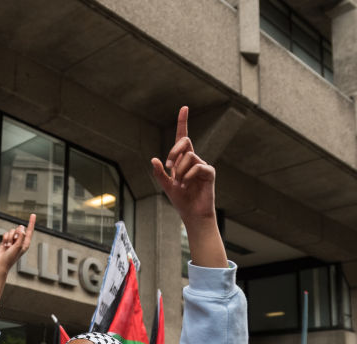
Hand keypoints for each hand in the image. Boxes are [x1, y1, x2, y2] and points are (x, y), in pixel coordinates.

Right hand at [0, 214, 34, 273]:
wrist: (0, 264)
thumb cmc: (10, 258)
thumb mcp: (18, 247)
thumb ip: (21, 236)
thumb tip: (22, 228)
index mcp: (25, 243)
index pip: (30, 231)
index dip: (31, 222)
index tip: (33, 214)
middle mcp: (20, 241)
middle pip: (19, 229)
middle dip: (15, 233)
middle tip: (14, 241)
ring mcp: (13, 241)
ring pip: (11, 231)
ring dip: (9, 238)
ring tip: (8, 246)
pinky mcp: (6, 241)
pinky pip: (6, 234)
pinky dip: (4, 238)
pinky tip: (4, 245)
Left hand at [150, 107, 214, 224]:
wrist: (192, 213)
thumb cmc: (181, 199)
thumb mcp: (166, 185)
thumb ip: (159, 173)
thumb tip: (154, 159)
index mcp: (183, 160)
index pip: (183, 138)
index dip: (183, 122)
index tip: (184, 108)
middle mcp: (194, 159)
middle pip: (185, 142)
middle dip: (174, 151)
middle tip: (169, 167)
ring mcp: (203, 164)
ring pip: (189, 156)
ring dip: (180, 170)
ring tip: (180, 184)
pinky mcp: (210, 172)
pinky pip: (197, 166)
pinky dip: (188, 176)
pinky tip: (186, 185)